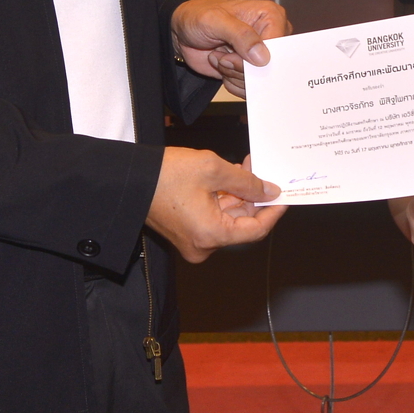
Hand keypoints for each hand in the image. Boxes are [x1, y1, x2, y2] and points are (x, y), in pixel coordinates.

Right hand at [147, 148, 286, 261]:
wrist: (129, 180)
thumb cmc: (165, 175)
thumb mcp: (214, 170)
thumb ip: (247, 182)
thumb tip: (269, 191)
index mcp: (211, 235)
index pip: (256, 230)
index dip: (273, 211)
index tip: (284, 195)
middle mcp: (203, 245)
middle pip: (241, 224)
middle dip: (253, 196)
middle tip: (259, 170)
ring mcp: (193, 240)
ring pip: (228, 218)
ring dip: (238, 194)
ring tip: (243, 167)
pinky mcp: (186, 231)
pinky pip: (214, 217)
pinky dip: (223, 199)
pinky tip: (228, 177)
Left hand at [173, 0, 290, 96]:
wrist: (182, 32)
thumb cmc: (198, 17)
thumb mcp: (216, 20)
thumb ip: (241, 35)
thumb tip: (263, 57)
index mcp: (271, 16)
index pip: (279, 47)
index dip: (259, 58)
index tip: (234, 54)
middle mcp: (271, 36)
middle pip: (270, 68)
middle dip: (243, 68)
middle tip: (224, 56)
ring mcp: (261, 56)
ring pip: (259, 82)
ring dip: (234, 74)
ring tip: (220, 56)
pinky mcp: (251, 71)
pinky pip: (250, 89)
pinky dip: (232, 82)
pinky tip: (222, 66)